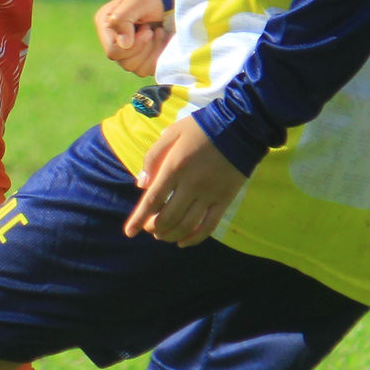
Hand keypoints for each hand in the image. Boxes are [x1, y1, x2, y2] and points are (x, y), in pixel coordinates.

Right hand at [95, 0, 170, 75]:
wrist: (166, 0)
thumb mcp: (136, 1)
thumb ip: (123, 20)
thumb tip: (124, 45)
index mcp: (105, 26)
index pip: (112, 51)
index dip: (133, 46)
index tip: (147, 29)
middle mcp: (113, 42)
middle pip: (124, 62)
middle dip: (144, 47)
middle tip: (152, 29)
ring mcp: (126, 52)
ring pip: (136, 68)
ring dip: (152, 51)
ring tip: (158, 33)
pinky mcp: (141, 59)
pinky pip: (148, 70)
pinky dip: (159, 56)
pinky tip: (161, 40)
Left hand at [124, 114, 248, 246]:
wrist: (240, 126)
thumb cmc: (201, 128)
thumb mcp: (171, 133)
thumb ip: (152, 158)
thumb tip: (141, 185)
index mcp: (175, 167)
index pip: (152, 200)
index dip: (139, 219)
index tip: (130, 232)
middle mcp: (191, 184)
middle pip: (168, 217)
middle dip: (154, 228)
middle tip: (149, 228)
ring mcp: (210, 194)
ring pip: (187, 226)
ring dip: (170, 235)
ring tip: (162, 236)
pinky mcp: (225, 200)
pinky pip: (209, 226)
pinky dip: (194, 239)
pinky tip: (183, 242)